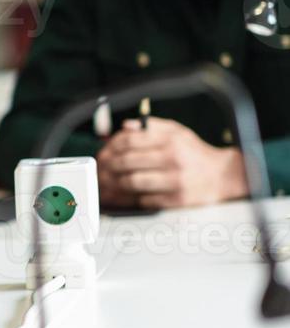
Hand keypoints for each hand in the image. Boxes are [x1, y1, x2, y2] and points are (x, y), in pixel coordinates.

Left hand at [95, 118, 246, 208]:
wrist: (225, 176)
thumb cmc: (196, 154)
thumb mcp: (178, 132)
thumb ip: (151, 126)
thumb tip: (125, 126)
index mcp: (170, 140)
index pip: (129, 141)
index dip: (110, 147)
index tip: (103, 153)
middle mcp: (172, 159)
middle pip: (127, 162)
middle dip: (108, 167)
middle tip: (101, 170)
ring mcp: (175, 181)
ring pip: (132, 183)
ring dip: (115, 184)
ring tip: (107, 184)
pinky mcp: (177, 201)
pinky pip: (144, 200)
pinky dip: (130, 198)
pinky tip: (124, 196)